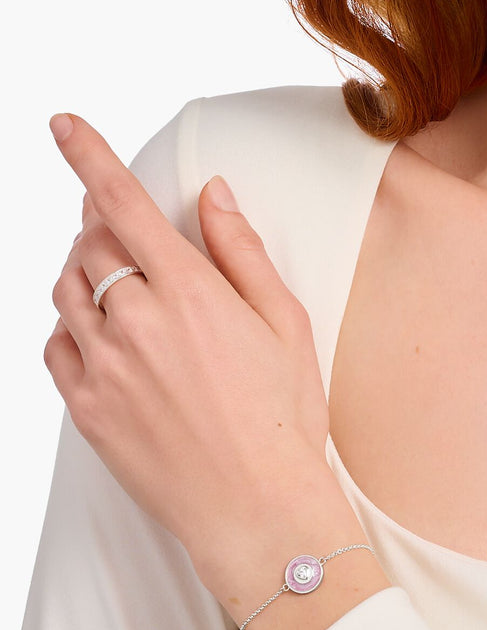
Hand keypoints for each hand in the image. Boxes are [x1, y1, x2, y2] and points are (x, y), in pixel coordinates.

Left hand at [43, 111, 338, 589]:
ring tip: (124, 292)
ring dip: (85, 274)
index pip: (123, 204)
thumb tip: (212, 194)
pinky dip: (73, 328)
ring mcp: (103, 366)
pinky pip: (56, 345)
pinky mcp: (85, 408)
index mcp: (189, 292)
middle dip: (102, 228)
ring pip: (66, 290)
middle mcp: (135, 321)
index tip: (61, 123)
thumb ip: (243, 251)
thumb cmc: (285, 414)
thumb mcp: (286, 323)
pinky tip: (109, 341)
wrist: (256, 507)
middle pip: (90, 244)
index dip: (88, 155)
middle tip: (130, 239)